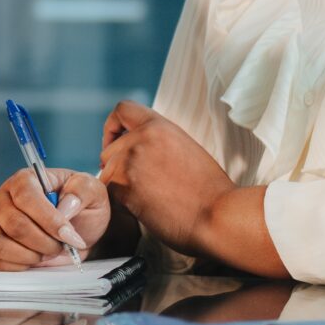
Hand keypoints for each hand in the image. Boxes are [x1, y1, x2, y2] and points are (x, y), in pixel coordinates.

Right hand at [0, 169, 107, 271]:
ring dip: (30, 255)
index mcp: (24, 180)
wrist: (79, 228)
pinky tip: (35, 259)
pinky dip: (19, 266)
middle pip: (15, 225)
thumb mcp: (91, 190)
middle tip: (62, 246)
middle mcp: (3, 198)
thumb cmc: (81, 206)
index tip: (70, 236)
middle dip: (45, 242)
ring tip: (48, 252)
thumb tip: (64, 206)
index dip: (49, 220)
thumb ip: (82, 190)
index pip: (26, 197)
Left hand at [98, 101, 236, 258]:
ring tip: (146, 196)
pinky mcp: (125, 188)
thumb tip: (139, 146)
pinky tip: (146, 206)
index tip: (116, 141)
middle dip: (117, 165)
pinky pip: (112, 192)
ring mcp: (130, 164)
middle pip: (109, 149)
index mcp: (159, 127)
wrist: (216, 215)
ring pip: (107, 172)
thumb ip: (158, 141)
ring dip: (120, 184)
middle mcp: (140, 140)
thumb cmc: (209, 188)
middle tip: (136, 181)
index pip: (122, 110)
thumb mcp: (185, 148)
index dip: (113, 126)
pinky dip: (123, 201)